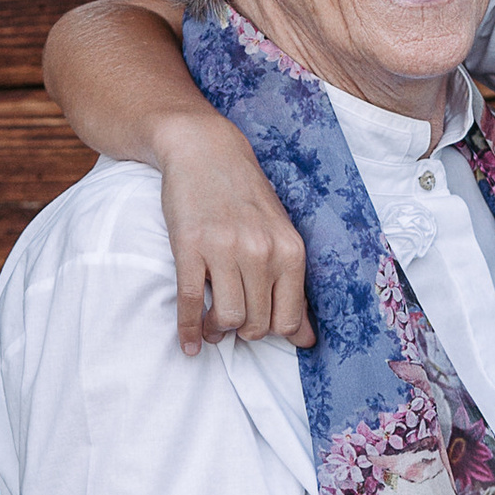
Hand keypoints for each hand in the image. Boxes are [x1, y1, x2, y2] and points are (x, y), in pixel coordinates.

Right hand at [157, 124, 313, 353]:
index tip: (258, 324)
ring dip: (217, 331)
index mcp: (290, 250)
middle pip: (257, 323)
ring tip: (212, 325)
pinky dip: (188, 330)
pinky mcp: (189, 247)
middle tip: (232, 323)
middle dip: (243, 331)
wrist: (205, 151)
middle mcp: (262, 251)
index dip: (272, 331)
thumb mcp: (280, 236)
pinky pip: (191, 302)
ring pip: (228, 318)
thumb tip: (307, 341)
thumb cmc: (244, 197)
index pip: (289, 319)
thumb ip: (293, 287)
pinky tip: (187, 343)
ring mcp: (225, 249)